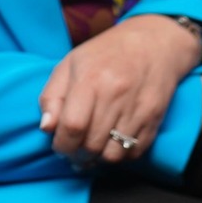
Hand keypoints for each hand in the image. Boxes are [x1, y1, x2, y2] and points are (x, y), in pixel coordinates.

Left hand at [38, 14, 201, 164]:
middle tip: (73, 152)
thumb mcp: (69, 65)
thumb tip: (46, 128)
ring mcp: (138, 109)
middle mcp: (115, 95)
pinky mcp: (155, 119)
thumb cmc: (104, 53)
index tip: (59, 146)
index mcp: (90, 80)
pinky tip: (111, 146)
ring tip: (91, 151)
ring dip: (98, 159)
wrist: (153, 43)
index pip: (72, 126)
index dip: (62, 144)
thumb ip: (51, 97)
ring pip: (113, 155)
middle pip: (91, 144)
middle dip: (77, 155)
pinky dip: (120, 157)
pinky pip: (135, 153)